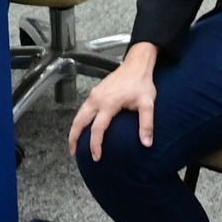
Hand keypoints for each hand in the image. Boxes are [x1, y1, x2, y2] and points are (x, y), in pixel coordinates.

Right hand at [70, 44, 160, 161]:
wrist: (136, 65)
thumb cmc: (141, 83)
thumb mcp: (147, 103)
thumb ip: (146, 124)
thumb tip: (147, 143)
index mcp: (108, 103)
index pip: (97, 129)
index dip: (95, 145)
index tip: (96, 157)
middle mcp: (97, 99)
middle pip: (79, 122)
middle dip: (74, 138)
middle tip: (74, 152)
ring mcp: (94, 95)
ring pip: (78, 115)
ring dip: (74, 129)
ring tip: (74, 143)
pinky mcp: (95, 92)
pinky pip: (82, 109)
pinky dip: (79, 120)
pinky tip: (82, 127)